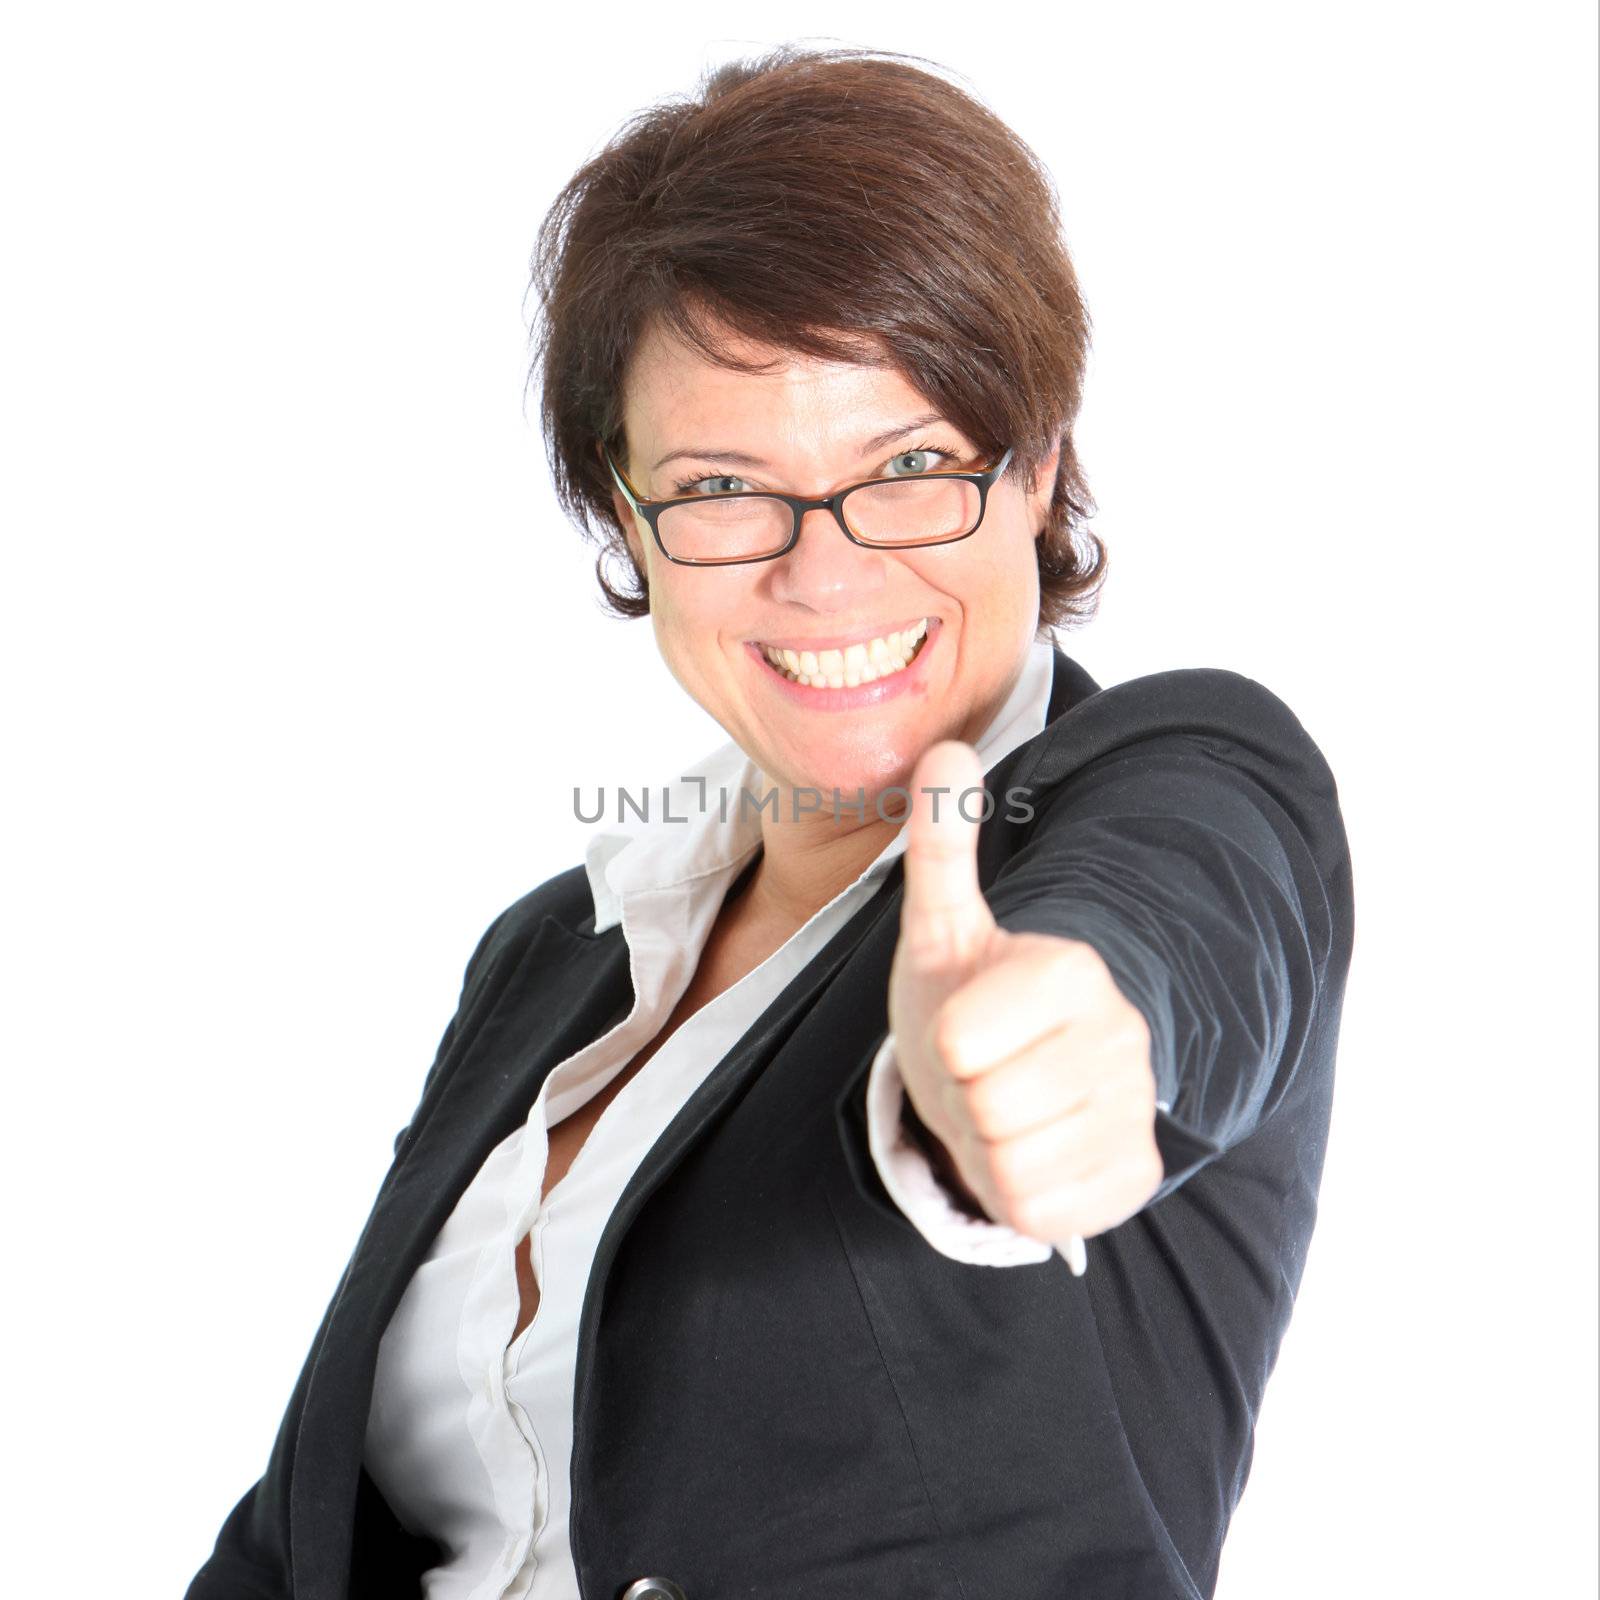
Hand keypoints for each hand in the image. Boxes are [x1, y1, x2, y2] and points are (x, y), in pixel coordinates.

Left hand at [887, 740, 1164, 1267]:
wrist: (1009, 1080)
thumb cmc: (966, 999)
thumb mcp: (939, 927)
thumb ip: (941, 843)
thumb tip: (945, 750)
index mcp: (1074, 970)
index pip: (962, 1037)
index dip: (947, 1037)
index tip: (968, 1021)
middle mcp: (1121, 1038)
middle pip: (985, 1102)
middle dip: (963, 1093)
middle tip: (982, 1070)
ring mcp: (1133, 1112)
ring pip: (1010, 1159)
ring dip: (986, 1142)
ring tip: (1002, 1105)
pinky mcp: (1131, 1177)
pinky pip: (1035, 1206)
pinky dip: (1014, 1189)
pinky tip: (1030, 1148)